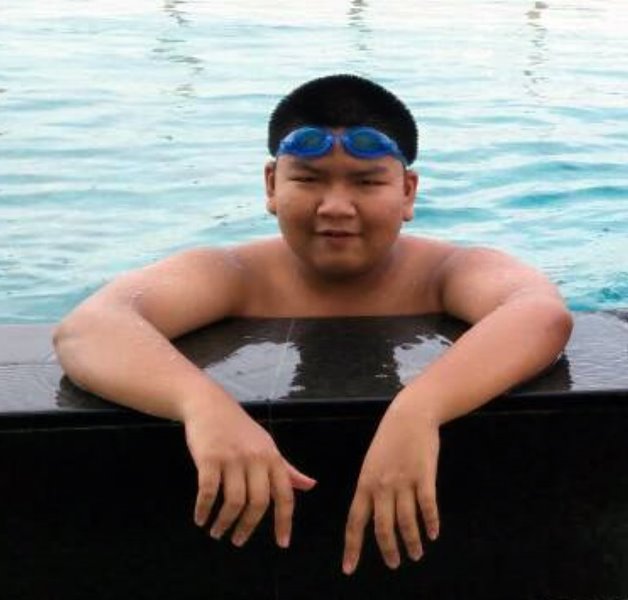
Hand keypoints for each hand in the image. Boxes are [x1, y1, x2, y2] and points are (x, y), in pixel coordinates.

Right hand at [184, 397, 315, 547]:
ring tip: (217, 532)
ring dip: (225, 522)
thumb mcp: (267, 445)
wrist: (209, 405)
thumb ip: (287, 468)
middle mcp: (256, 458)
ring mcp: (232, 458)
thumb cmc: (239, 428)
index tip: (282, 543)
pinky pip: (209, 492)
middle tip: (238, 541)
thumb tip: (310, 486)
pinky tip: (201, 518)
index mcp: (272, 457)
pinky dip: (204, 510)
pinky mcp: (209, 458)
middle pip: (259, 503)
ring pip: (234, 502)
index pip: (285, 494)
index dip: (285, 521)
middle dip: (248, 527)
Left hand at [343, 404, 439, 573]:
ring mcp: (404, 481)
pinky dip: (431, 523)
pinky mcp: (424, 476)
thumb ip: (371, 488)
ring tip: (415, 554)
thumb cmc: (389, 440)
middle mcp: (382, 485)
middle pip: (382, 527)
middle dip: (388, 550)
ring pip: (406, 522)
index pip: (355, 521)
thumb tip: (372, 516)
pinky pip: (428, 507)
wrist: (409, 415)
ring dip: (411, 542)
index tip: (349, 568)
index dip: (352, 546)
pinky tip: (432, 534)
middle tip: (394, 563)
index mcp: (365, 483)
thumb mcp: (372, 463)